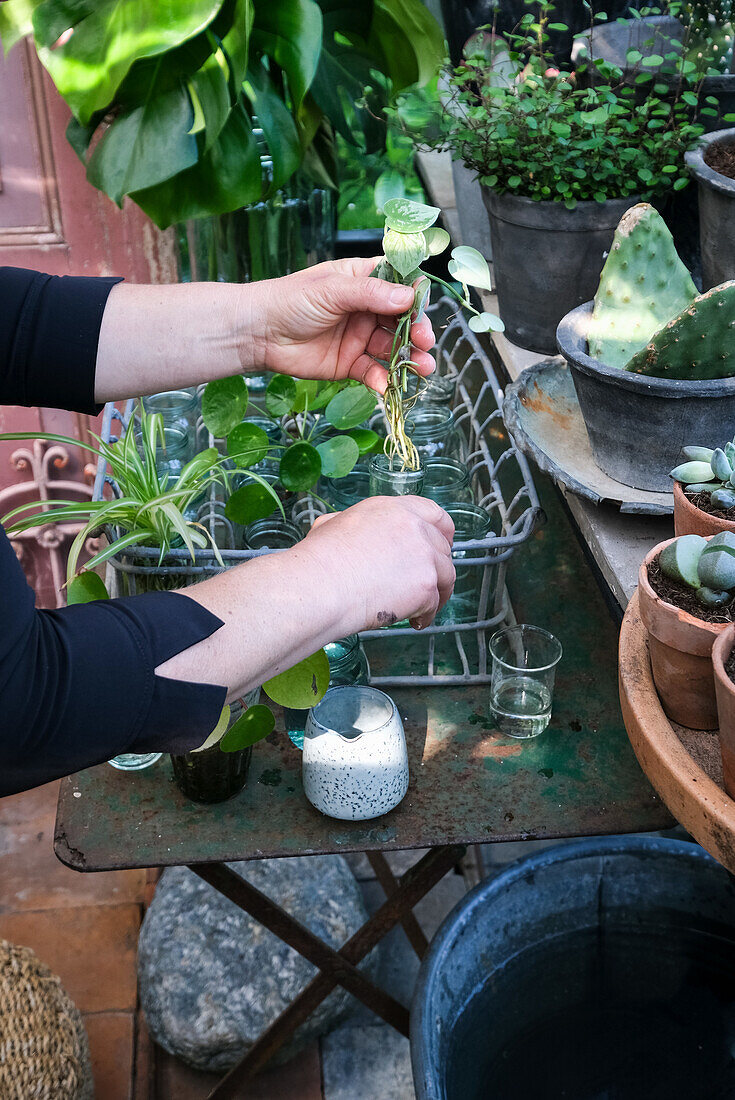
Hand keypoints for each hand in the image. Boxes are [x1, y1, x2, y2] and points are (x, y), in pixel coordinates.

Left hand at [247, 257, 435, 394]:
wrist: (259, 333)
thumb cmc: (290, 300)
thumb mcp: (332, 290)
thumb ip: (371, 294)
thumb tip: (408, 297)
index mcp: (363, 282)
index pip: (399, 286)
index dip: (414, 297)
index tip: (421, 308)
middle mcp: (366, 309)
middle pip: (402, 321)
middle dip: (417, 332)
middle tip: (425, 342)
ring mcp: (359, 338)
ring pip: (393, 348)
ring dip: (409, 359)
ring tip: (423, 367)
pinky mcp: (349, 364)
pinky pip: (373, 372)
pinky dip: (383, 379)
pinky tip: (387, 384)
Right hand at [302, 496, 455, 631]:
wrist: (320, 586)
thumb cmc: (318, 561)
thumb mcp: (332, 525)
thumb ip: (351, 524)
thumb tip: (342, 529)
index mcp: (392, 509)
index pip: (434, 514)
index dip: (441, 533)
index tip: (440, 546)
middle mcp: (413, 527)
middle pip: (442, 547)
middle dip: (437, 567)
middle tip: (428, 582)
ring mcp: (423, 555)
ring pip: (445, 576)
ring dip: (436, 593)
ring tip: (420, 608)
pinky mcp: (425, 585)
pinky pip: (434, 603)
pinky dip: (425, 615)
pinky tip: (412, 621)